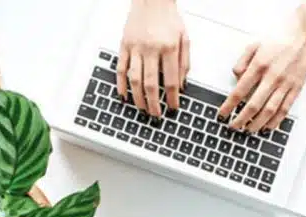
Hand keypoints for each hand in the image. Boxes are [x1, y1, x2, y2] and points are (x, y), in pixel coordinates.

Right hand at [117, 0, 189, 116]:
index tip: (173, 107)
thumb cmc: (168, 18)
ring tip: (142, 109)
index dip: (172, 98)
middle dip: (154, 104)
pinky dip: (121, 85)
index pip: (171, 80)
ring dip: (138, 98)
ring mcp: (135, 48)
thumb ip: (184, 62)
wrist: (151, 0)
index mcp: (168, 47)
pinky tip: (124, 96)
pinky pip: (121, 69)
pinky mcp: (124, 46)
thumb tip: (182, 85)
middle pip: (150, 84)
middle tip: (156, 115)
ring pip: (134, 79)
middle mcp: (150, 49)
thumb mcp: (184, 38)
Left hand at [219, 4, 305, 132]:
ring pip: (269, 111)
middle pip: (253, 106)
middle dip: (240, 120)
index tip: (222, 115)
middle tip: (233, 127)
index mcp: (259, 66)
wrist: (305, 33)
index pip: (239, 92)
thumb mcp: (254, 44)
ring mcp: (285, 84)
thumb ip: (242, 61)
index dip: (228, 107)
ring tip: (248, 130)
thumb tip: (235, 77)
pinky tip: (268, 127)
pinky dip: (275, 121)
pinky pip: (285, 109)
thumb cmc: (280, 37)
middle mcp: (272, 77)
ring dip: (257, 124)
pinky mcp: (296, 87)